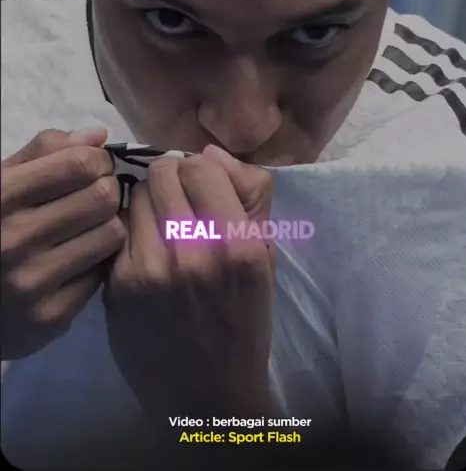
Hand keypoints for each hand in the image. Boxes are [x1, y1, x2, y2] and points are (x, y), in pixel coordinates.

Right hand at [1, 128, 125, 359]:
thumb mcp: (1, 181)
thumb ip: (44, 152)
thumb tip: (98, 137)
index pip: (78, 164)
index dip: (97, 159)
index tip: (93, 167)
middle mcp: (12, 239)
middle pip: (102, 196)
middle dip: (107, 189)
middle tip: (94, 196)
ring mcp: (31, 282)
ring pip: (111, 233)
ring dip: (107, 225)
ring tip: (88, 227)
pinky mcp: (50, 316)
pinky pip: (103, 273)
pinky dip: (96, 262)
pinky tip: (77, 259)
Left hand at [103, 148, 274, 422]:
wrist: (205, 395)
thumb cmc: (243, 321)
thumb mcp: (265, 259)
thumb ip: (248, 197)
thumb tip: (210, 152)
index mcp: (237, 245)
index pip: (201, 166)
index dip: (202, 172)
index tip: (203, 189)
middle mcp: (191, 253)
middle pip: (162, 173)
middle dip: (172, 181)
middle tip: (180, 204)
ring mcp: (149, 271)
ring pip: (135, 198)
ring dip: (149, 205)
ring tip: (163, 230)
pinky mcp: (118, 287)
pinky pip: (120, 231)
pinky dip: (133, 234)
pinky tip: (146, 255)